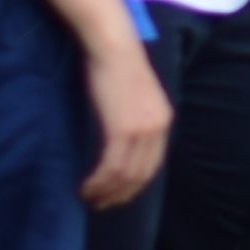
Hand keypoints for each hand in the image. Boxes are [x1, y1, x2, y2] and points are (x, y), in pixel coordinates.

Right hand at [80, 36, 170, 208]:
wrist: (111, 46)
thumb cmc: (114, 67)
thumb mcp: (133, 97)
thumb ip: (133, 119)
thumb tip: (118, 140)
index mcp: (163, 121)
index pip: (152, 165)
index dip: (134, 185)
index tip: (116, 195)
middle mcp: (158, 127)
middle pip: (140, 175)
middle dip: (120, 194)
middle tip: (100, 204)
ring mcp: (143, 129)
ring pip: (125, 174)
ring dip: (105, 191)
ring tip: (88, 197)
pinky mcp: (123, 128)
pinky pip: (112, 165)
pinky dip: (98, 180)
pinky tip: (86, 186)